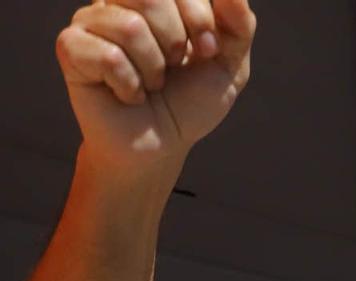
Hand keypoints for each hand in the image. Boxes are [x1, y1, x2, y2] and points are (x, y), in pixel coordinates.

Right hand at [58, 0, 255, 178]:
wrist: (163, 143)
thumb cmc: (190, 100)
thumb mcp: (228, 64)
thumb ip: (238, 25)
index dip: (200, 15)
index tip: (208, 50)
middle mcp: (118, 0)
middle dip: (177, 40)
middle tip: (176, 66)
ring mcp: (90, 21)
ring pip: (129, 26)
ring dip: (154, 68)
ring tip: (151, 83)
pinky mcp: (71, 47)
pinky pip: (108, 56)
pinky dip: (130, 84)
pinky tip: (128, 94)